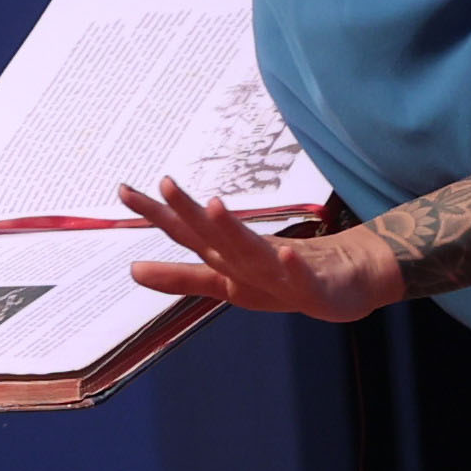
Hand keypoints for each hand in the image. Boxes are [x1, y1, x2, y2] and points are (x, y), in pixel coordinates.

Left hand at [119, 178, 404, 323]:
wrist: (346, 282)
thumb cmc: (278, 277)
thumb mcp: (225, 284)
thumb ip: (181, 278)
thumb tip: (132, 270)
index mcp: (225, 255)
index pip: (184, 231)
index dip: (156, 213)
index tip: (124, 191)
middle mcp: (248, 255)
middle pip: (214, 232)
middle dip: (190, 210)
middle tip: (165, 183)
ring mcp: (281, 269)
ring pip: (253, 249)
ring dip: (234, 229)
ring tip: (216, 207)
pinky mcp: (314, 287)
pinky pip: (302, 277)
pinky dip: (293, 268)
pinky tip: (287, 258)